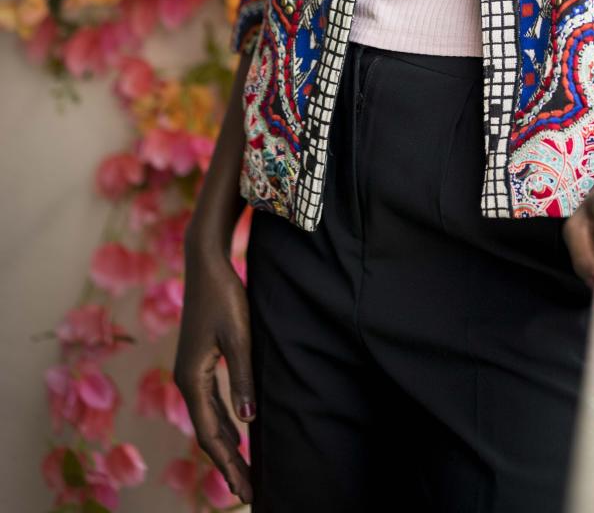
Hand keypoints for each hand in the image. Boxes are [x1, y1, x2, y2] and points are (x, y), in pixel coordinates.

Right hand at [173, 247, 255, 504]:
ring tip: (243, 472)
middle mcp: (185, 380)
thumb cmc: (224, 296)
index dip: (230, 464)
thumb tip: (249, 421)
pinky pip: (210, 403)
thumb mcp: (239, 336)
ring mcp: (190, 371)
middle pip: (208, 433)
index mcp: (191, 379)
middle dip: (228, 464)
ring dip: (226, 446)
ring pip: (208, 420)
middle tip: (247, 493)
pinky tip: (238, 433)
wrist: (206, 263)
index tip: (245, 490)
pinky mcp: (198, 361)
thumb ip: (242, 378)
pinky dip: (223, 423)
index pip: (211, 435)